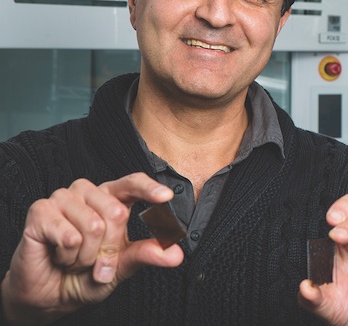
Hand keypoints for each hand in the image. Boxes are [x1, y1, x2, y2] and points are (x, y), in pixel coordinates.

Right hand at [1, 173, 183, 325]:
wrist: (50, 296)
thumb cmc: (86, 276)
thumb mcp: (122, 267)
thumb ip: (146, 255)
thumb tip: (176, 254)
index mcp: (112, 199)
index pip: (133, 183)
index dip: (149, 188)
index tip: (166, 197)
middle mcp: (89, 193)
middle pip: (115, 212)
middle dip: (108, 248)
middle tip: (96, 262)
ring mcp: (63, 198)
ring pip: (92, 225)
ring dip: (86, 255)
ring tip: (75, 258)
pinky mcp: (40, 211)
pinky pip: (68, 235)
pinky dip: (67, 255)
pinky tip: (59, 255)